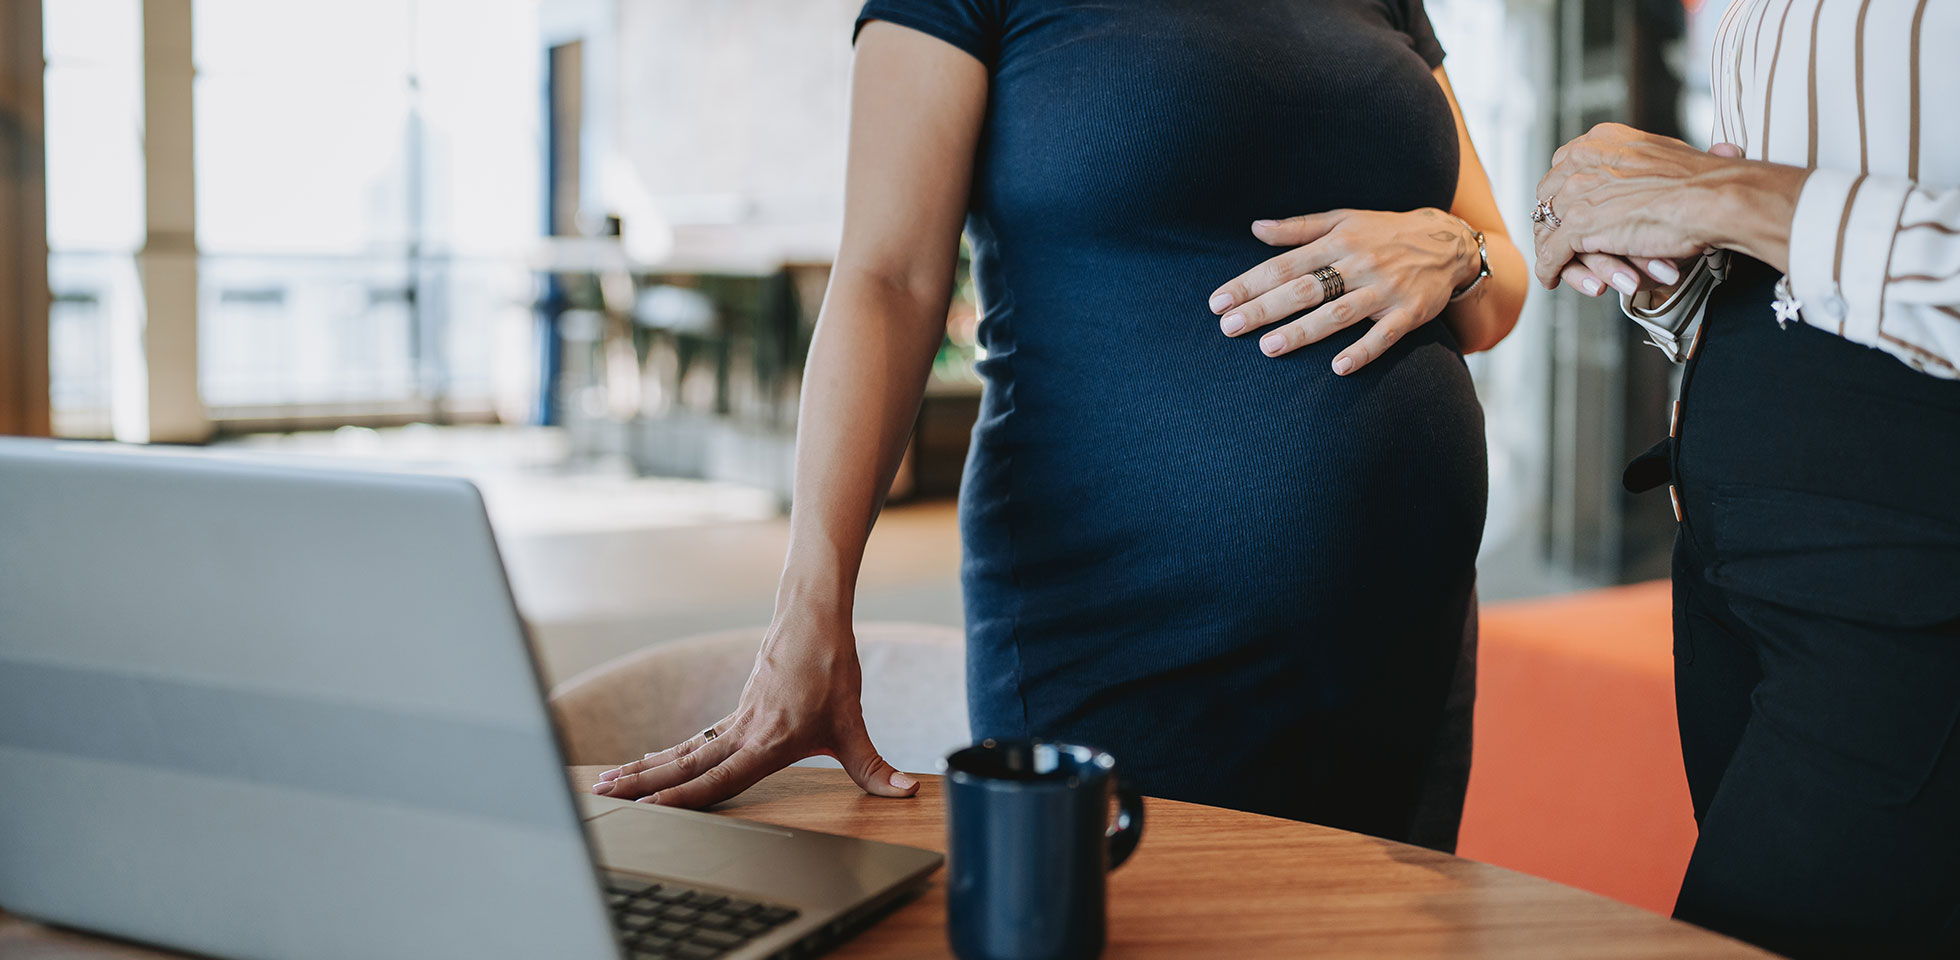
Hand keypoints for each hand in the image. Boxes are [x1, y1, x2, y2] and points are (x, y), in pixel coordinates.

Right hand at [589, 607, 918, 806]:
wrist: (813, 614)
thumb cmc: (832, 666)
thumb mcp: (853, 724)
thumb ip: (874, 767)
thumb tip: (905, 793)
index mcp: (768, 741)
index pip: (719, 777)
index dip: (685, 796)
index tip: (652, 809)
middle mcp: (744, 732)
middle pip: (686, 764)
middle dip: (645, 784)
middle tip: (605, 796)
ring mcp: (736, 720)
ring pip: (683, 751)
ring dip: (645, 769)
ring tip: (607, 784)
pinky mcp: (738, 711)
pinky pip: (696, 740)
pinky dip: (668, 755)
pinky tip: (649, 765)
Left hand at [1208, 208, 1481, 374]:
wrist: (1447, 242)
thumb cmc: (1384, 232)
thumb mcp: (1343, 219)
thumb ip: (1298, 228)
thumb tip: (1255, 228)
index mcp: (1337, 241)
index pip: (1285, 265)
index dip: (1250, 283)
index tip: (1218, 302)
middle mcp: (1358, 264)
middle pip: (1305, 289)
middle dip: (1264, 308)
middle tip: (1229, 327)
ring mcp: (1384, 290)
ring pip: (1338, 313)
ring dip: (1303, 331)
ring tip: (1268, 347)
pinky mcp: (1409, 313)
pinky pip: (1384, 335)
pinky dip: (1362, 350)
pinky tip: (1337, 368)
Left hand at [1531, 124, 1804, 289]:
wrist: (1715, 197)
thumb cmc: (1704, 181)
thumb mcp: (1666, 154)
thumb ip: (1646, 160)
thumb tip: (1677, 153)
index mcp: (1600, 140)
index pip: (1562, 169)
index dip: (1565, 194)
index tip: (1571, 212)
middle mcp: (1582, 160)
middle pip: (1549, 198)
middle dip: (1556, 224)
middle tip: (1565, 245)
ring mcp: (1577, 192)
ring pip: (1550, 229)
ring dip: (1560, 253)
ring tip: (1567, 268)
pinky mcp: (1578, 225)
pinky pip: (1550, 254)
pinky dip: (1550, 270)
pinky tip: (1551, 280)